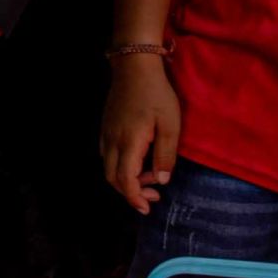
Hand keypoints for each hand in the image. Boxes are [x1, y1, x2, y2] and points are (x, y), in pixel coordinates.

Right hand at [101, 52, 183, 214]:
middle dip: (131, 192)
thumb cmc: (157, 95)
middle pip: (113, 178)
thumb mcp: (171, 125)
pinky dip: (121, 167)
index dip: (134, 198)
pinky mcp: (106, 127)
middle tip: (154, 196)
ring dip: (126, 179)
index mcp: (129, 143)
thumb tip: (161, 180)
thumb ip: (166, 155)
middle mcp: (112, 141)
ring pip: (109, 167)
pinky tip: (137, 161)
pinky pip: (108, 155)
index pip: (125, 180)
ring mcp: (106, 133)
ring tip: (150, 177)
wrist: (134, 68)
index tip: (147, 209)